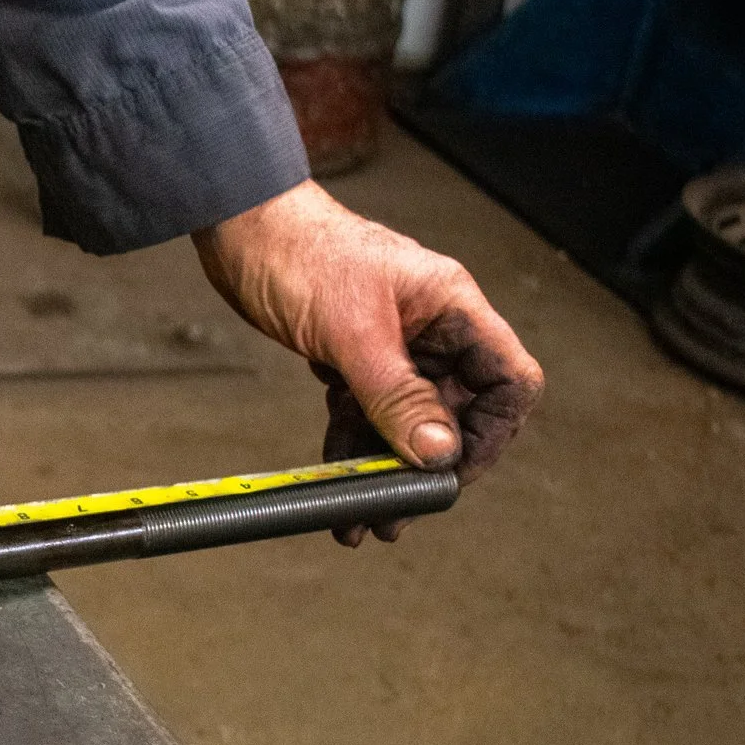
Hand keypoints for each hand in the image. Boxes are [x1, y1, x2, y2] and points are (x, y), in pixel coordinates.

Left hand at [192, 180, 543, 543]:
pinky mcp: (350, 355)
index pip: (507, 380)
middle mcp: (430, 327)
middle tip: (396, 513)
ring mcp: (390, 343)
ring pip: (405, 418)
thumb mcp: (352, 333)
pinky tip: (337, 480)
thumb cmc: (299, 253)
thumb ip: (397, 394)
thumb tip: (437, 451)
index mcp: (452, 308)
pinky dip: (353, 444)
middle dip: (426, 465)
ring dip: (385, 466)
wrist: (237, 227)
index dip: (491, 433)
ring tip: (362, 517)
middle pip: (454, 410)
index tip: (452, 474)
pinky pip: (365, 410)